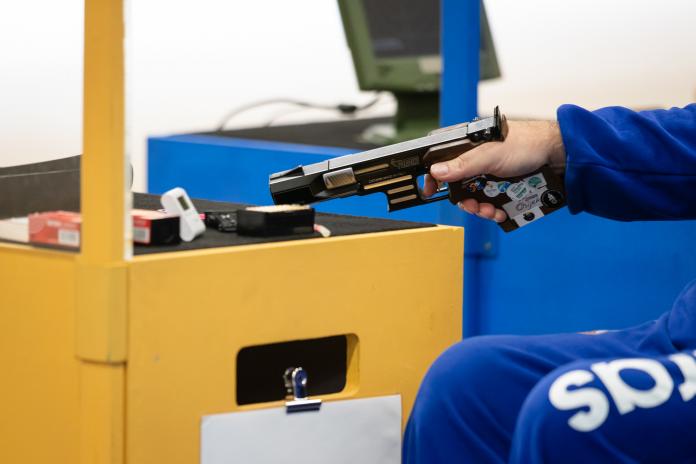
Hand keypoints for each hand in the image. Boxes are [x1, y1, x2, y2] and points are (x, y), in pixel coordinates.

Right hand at [424, 120, 565, 221]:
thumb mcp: (491, 155)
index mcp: (468, 146)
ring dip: (480, 208)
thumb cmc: (526, 143)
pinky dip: (493, 210)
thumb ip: (463, 164)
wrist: (557, 154)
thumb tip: (436, 171)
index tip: (430, 190)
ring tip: (491, 211)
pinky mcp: (502, 186)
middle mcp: (477, 160)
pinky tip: (500, 212)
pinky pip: (490, 202)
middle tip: (473, 206)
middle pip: (458, 185)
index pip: (442, 160)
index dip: (435, 176)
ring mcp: (489, 174)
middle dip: (465, 200)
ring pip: (474, 197)